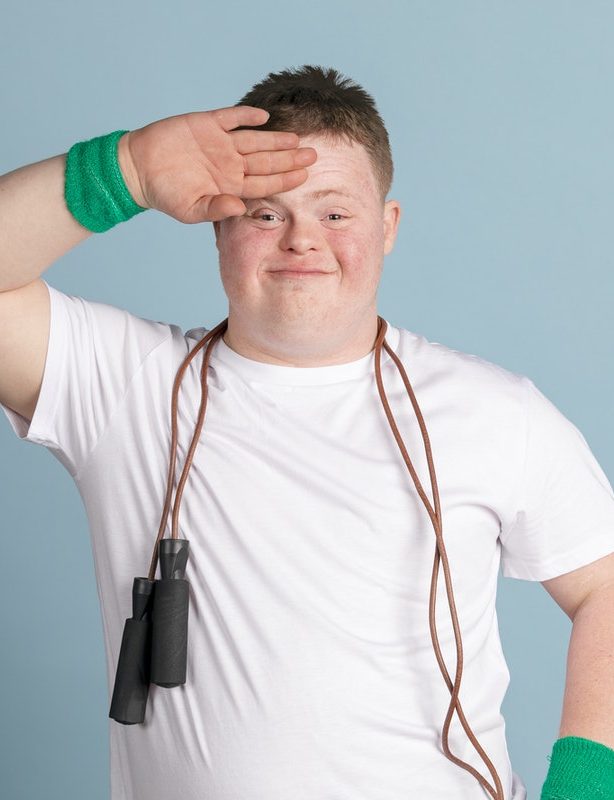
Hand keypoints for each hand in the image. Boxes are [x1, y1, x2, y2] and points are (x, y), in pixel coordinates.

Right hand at [116, 106, 316, 223]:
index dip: (284, 179)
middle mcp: (230, 164)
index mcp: (230, 185)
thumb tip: (240, 208)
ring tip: (297, 139)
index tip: (304, 177)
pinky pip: (231, 117)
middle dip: (290, 159)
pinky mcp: (206, 124)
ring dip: (276, 139)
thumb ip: (216, 209)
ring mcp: (220, 143)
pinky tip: (263, 116)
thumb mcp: (190, 210)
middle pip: (266, 161)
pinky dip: (245, 116)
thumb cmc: (165, 194)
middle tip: (313, 155)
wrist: (139, 169)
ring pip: (255, 140)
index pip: (264, 183)